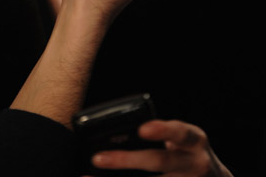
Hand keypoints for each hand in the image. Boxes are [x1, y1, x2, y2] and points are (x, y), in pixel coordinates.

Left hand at [91, 120, 233, 176]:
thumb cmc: (186, 152)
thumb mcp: (182, 139)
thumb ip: (159, 135)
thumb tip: (115, 136)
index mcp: (194, 140)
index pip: (180, 132)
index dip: (162, 130)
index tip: (142, 129)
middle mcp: (195, 164)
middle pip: (160, 162)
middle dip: (127, 160)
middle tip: (97, 158)